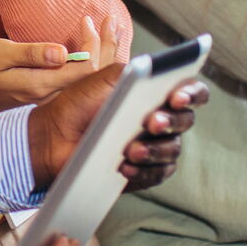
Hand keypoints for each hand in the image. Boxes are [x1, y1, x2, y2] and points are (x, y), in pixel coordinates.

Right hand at [0, 17, 107, 113]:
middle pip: (92, 76)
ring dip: (103, 53)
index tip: (90, 21)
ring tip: (110, 29)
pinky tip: (96, 48)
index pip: (84, 68)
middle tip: (112, 21)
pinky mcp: (48, 95)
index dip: (95, 44)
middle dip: (107, 46)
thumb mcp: (0, 53)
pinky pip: (78, 81)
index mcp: (40, 84)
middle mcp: (50, 96)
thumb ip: (32, 54)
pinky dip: (92, 62)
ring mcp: (50, 98)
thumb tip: (63, 52)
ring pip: (88, 80)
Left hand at [26, 70, 207, 193]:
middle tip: (150, 122)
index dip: (192, 93)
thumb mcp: (104, 79)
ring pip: (173, 149)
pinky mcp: (145, 171)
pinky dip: (143, 170)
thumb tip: (156, 72)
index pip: (192, 91)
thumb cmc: (80, 103)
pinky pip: (157, 173)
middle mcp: (162, 119)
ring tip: (131, 149)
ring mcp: (155, 147)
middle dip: (170, 121)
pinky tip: (125, 166)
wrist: (54, 135)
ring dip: (155, 149)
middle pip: (186, 121)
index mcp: (157, 93)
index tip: (177, 96)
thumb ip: (133, 71)